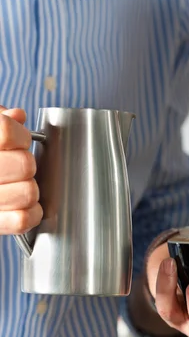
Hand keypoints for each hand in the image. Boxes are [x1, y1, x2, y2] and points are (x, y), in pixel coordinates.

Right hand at [0, 107, 41, 234]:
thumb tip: (17, 116)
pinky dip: (31, 213)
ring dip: (28, 188)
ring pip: (28, 192)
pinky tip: (22, 205)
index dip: (20, 136)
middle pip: (24, 165)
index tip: (18, 140)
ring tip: (15, 185)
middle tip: (15, 165)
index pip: (8, 133)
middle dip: (25, 163)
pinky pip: (22, 220)